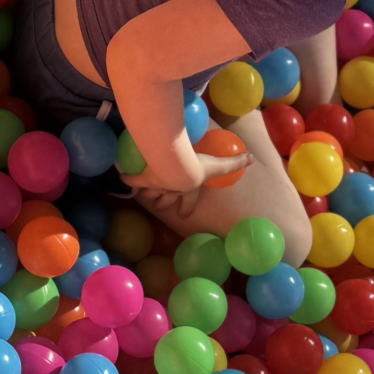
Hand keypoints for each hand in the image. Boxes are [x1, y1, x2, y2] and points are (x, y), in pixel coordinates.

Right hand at [128, 160, 251, 229]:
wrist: (174, 166)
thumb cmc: (196, 166)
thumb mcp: (219, 164)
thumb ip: (234, 162)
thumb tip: (250, 158)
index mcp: (188, 188)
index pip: (188, 201)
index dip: (186, 207)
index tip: (184, 214)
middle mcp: (171, 190)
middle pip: (166, 200)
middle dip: (165, 202)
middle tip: (161, 205)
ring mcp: (155, 185)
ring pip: (150, 193)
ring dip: (148, 194)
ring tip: (145, 193)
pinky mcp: (142, 178)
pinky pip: (132, 181)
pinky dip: (128, 180)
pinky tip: (123, 179)